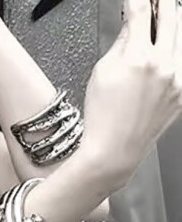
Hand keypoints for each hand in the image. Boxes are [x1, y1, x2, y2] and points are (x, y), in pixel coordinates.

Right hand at [79, 0, 181, 187]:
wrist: (114, 151)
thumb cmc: (102, 118)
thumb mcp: (101, 73)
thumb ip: (120, 43)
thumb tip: (131, 24)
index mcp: (139, 58)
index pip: (141, 11)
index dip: (139, 0)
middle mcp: (164, 65)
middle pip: (172, 15)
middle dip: (163, 4)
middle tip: (156, 2)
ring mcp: (178, 78)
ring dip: (173, 23)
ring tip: (162, 21)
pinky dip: (175, 50)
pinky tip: (165, 52)